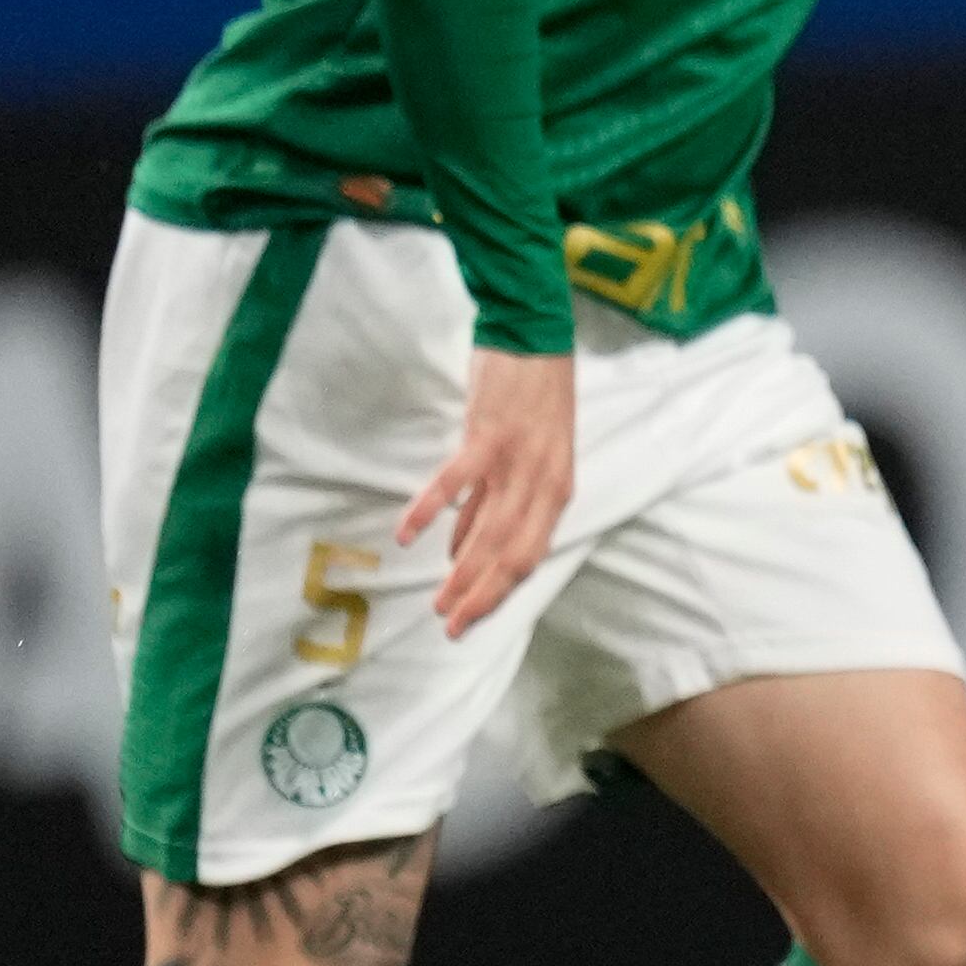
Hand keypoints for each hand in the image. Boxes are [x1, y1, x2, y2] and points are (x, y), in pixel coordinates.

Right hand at [402, 345, 574, 633]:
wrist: (535, 341)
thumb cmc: (532, 402)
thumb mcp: (528, 459)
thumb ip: (496, 504)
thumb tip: (463, 548)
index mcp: (556, 492)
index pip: (530, 557)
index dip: (500, 592)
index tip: (470, 618)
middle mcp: (543, 483)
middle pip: (512, 554)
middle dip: (481, 595)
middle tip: (451, 624)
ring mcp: (518, 461)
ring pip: (489, 530)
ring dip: (462, 570)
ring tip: (437, 599)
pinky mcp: (489, 437)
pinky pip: (457, 483)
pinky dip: (431, 511)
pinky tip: (408, 537)